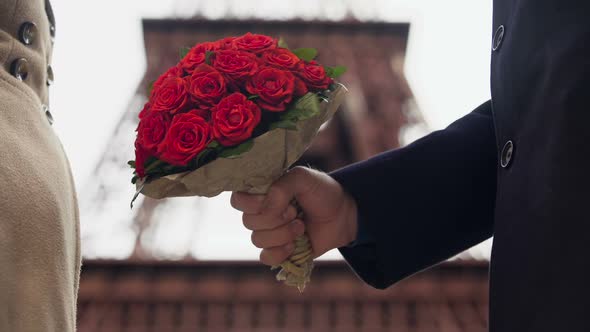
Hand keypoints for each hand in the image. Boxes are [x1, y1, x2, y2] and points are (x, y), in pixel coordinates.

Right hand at [231, 166, 357, 265]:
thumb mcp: (302, 178)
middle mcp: (261, 213)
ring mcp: (269, 233)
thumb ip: (280, 188)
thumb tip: (265, 210)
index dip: (253, 203)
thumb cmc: (322, 192)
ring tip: (301, 226)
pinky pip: (265, 258)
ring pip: (257, 240)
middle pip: (248, 222)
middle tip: (295, 211)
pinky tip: (294, 245)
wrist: (343, 215)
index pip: (238, 200)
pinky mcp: (279, 251)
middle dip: (275, 218)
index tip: (277, 198)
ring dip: (282, 233)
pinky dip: (280, 252)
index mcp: (262, 192)